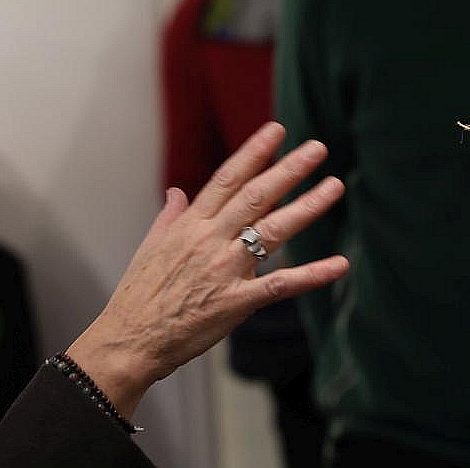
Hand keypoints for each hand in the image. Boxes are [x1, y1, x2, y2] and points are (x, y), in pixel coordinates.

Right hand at [64, 121, 346, 416]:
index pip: (227, 179)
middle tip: (317, 149)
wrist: (130, 339)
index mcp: (190, 224)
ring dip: (307, 207)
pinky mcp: (236, 302)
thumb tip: (177, 192)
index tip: (276, 131)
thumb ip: (169, 216)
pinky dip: (312, 274)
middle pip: (256, 196)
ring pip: (273, 231)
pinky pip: (281, 285)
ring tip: (333, 187)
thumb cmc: (138, 296)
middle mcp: (210, 240)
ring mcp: (225, 270)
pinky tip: (339, 264)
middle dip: (288, 170)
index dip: (253, 153)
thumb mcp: (150, 247)